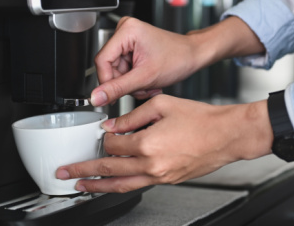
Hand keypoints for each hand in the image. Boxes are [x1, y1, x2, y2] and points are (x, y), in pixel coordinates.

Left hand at [56, 94, 272, 192]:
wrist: (227, 135)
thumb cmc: (201, 119)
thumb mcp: (162, 106)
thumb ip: (133, 116)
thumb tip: (112, 125)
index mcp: (148, 144)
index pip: (113, 144)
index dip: (104, 136)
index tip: (102, 131)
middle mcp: (152, 165)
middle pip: (109, 170)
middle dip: (84, 171)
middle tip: (66, 173)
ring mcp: (160, 177)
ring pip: (121, 185)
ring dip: (98, 186)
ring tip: (81, 187)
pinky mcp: (168, 181)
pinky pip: (139, 186)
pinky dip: (121, 185)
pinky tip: (113, 184)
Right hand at [90, 16, 264, 106]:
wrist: (193, 55)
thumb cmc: (178, 59)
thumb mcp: (144, 78)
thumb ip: (117, 89)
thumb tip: (96, 97)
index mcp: (126, 30)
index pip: (102, 61)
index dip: (107, 82)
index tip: (112, 96)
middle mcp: (124, 30)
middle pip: (109, 67)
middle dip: (124, 82)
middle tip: (142, 87)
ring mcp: (127, 37)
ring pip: (116, 71)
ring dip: (131, 83)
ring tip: (147, 83)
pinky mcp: (131, 45)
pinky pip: (123, 69)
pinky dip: (134, 79)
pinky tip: (147, 79)